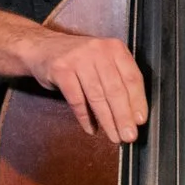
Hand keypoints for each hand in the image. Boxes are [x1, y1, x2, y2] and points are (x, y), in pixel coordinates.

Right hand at [19, 30, 148, 142]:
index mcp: (115, 48)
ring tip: (114, 136)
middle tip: (129, 135)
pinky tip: (91, 129)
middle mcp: (99, 50)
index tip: (141, 120)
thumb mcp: (102, 61)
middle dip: (124, 116)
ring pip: (97, 96)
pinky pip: (76, 99)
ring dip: (107, 121)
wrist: (43, 48)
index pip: (132, 77)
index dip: (138, 101)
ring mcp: (79, 59)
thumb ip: (118, 79)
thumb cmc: (78, 59)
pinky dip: (85, 117)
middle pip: (115, 89)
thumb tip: (133, 113)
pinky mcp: (61, 70)